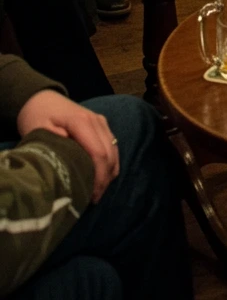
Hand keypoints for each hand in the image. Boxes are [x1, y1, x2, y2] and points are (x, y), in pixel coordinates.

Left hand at [17, 89, 119, 203]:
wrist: (43, 99)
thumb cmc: (39, 118)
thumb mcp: (40, 132)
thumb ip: (56, 147)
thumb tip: (71, 168)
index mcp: (81, 122)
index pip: (98, 153)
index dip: (98, 177)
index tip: (91, 197)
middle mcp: (97, 120)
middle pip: (109, 154)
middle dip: (105, 179)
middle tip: (93, 200)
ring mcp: (102, 122)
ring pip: (114, 151)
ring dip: (109, 173)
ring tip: (97, 192)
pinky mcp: (103, 125)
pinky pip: (113, 147)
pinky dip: (110, 164)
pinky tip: (101, 178)